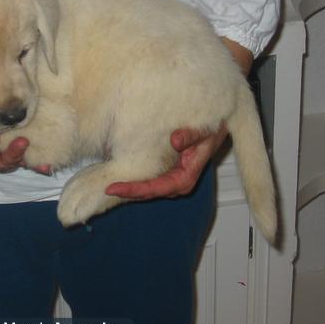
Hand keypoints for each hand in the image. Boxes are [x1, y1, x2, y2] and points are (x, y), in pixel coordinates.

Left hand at [105, 125, 227, 199]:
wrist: (218, 129)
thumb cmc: (212, 130)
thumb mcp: (205, 130)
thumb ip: (191, 136)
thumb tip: (175, 141)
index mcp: (186, 177)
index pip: (157, 188)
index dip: (135, 189)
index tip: (115, 188)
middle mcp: (178, 183)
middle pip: (148, 193)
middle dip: (127, 192)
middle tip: (106, 189)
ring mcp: (172, 180)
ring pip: (147, 190)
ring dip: (130, 189)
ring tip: (109, 186)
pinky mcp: (167, 174)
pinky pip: (149, 181)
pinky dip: (134, 181)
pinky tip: (119, 177)